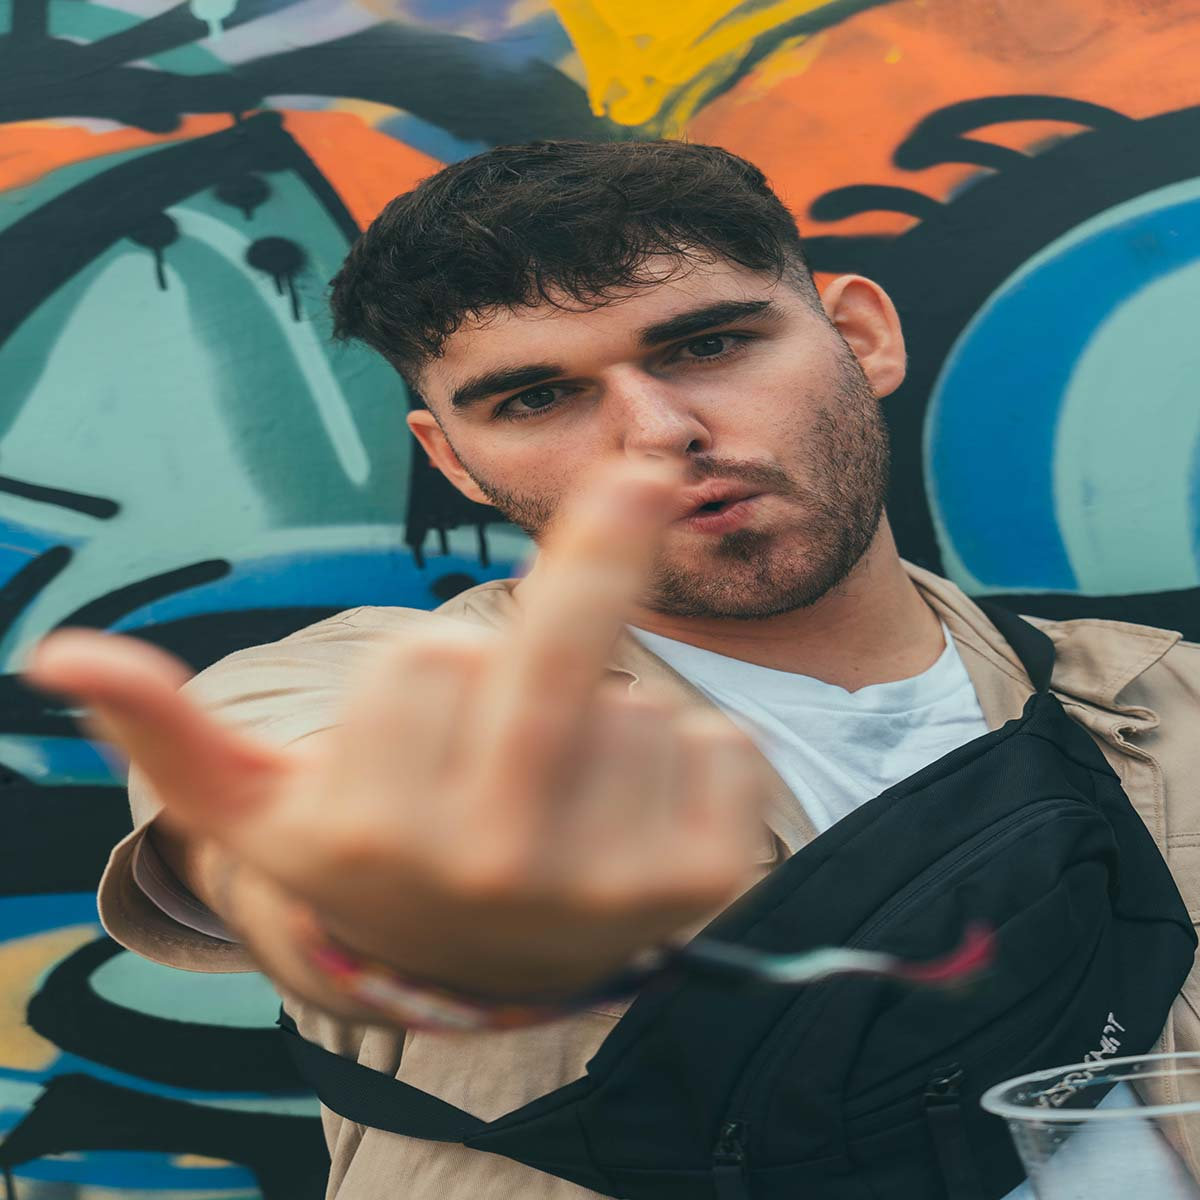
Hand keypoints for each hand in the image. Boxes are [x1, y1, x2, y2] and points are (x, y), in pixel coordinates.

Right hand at [25, 459, 768, 1000]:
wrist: (479, 968)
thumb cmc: (373, 850)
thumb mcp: (262, 807)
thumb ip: (170, 733)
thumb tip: (60, 656)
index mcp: (380, 832)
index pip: (430, 658)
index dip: (429, 668)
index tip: (421, 731)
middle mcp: (494, 866)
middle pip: (551, 660)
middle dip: (603, 542)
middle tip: (647, 467)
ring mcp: (610, 884)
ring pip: (635, 704)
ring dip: (607, 712)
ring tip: (561, 791)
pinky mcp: (704, 884)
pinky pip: (719, 746)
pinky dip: (690, 751)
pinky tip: (634, 813)